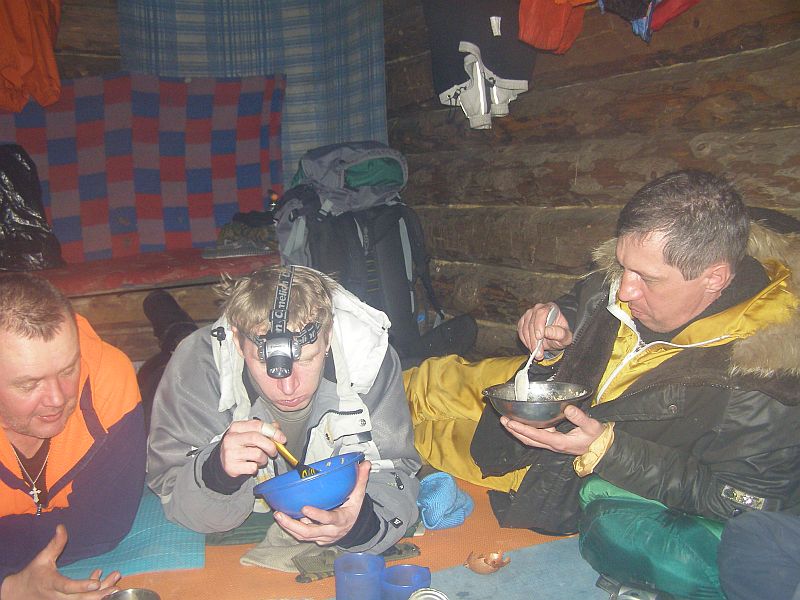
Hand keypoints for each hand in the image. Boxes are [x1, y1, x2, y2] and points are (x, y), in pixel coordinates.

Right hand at [0, 525, 120, 598]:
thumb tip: (61, 527)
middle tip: (115, 587)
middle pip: (80, 598)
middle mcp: (57, 596)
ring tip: (116, 585)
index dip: (81, 585)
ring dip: (100, 594)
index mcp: (51, 583)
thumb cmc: (33, 574)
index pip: (67, 586)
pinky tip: (102, 581)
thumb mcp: (42, 558)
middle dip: (99, 593)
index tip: (96, 583)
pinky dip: (94, 594)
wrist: (20, 593)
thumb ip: (55, 544)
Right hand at [219, 419, 287, 477]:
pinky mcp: (232, 466)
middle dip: (270, 446)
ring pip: (257, 454)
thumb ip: (263, 430)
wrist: (223, 463)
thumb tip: (277, 427)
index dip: (273, 432)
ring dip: (264, 459)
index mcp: (236, 427)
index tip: (282, 439)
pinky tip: (252, 465)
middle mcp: (231, 438)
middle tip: (274, 452)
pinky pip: (252, 467)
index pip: (258, 425)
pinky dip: (256, 468)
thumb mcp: (248, 435)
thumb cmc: (239, 447)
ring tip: (260, 459)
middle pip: (257, 438)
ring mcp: (230, 453)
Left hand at [273, 460, 370, 545]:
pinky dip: (292, 529)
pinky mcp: (317, 539)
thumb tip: (365, 463)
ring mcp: (323, 537)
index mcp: (341, 520)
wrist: (356, 529)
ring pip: (303, 536)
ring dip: (288, 527)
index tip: (304, 508)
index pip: (329, 519)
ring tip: (278, 515)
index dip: (317, 515)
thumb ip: (361, 480)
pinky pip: (302, 536)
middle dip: (292, 525)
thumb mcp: (359, 496)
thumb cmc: (354, 510)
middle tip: (280, 514)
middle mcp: (331, 531)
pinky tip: (284, 519)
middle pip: (309, 532)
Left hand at [501, 405, 604, 455]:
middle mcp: (553, 445)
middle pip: (529, 440)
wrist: (601, 449)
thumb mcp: (591, 426)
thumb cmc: (596, 437)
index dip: (522, 429)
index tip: (511, 422)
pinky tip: (523, 423)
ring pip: (531, 440)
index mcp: (559, 442)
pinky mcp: (554, 442)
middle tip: (503, 419)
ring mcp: (552, 445)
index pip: (537, 436)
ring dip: (518, 432)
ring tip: (507, 421)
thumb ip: (580, 418)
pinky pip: (537, 438)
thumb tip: (568, 408)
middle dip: (514, 431)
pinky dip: (527, 431)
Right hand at [517, 303, 572, 359]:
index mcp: (551, 308)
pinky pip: (520, 332)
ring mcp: (529, 315)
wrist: (554, 337)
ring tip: (537, 353)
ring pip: (525, 328)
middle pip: (532, 322)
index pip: (542, 312)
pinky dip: (525, 341)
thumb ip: (559, 333)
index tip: (539, 337)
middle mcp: (538, 308)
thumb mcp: (565, 336)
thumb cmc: (561, 334)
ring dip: (530, 343)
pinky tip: (532, 347)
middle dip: (534, 340)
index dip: (539, 325)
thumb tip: (547, 331)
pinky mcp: (522, 322)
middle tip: (538, 352)